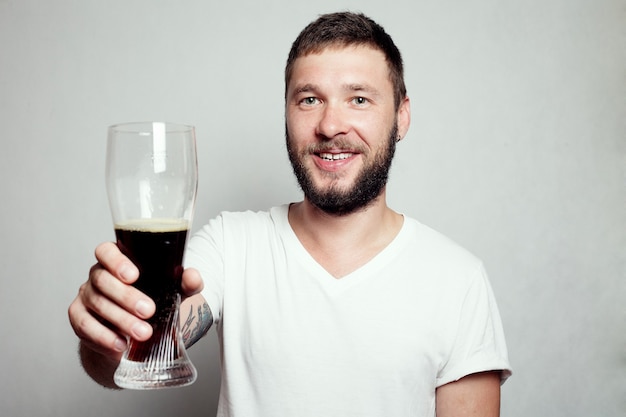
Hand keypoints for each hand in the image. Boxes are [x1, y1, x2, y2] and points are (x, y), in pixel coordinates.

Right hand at [68, 242, 203, 359]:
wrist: (134, 335)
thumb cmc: (152, 303)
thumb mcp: (172, 292)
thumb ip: (185, 283)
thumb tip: (193, 277)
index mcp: (118, 261)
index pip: (106, 251)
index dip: (116, 261)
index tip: (134, 275)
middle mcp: (98, 275)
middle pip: (102, 280)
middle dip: (126, 297)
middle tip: (148, 311)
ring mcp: (86, 296)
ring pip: (96, 304)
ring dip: (120, 320)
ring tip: (143, 332)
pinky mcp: (78, 319)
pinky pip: (84, 326)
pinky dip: (103, 337)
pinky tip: (121, 344)